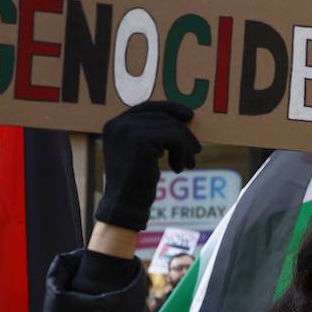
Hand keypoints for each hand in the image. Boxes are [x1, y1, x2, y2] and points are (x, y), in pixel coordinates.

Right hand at [94, 101, 200, 230]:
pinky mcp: (140, 142)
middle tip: (197, 150)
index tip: (189, 115)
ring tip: (188, 164)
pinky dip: (183, 153)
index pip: (147, 107)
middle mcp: (118, 125)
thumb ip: (151, 134)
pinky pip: (175, 139)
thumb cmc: (137, 182)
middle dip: (184, 133)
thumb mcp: (141, 152)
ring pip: (172, 128)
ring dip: (186, 147)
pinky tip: (180, 168)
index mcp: (114, 125)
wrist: (126, 204)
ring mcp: (128, 132)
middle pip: (163, 117)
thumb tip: (183, 118)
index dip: (170, 108)